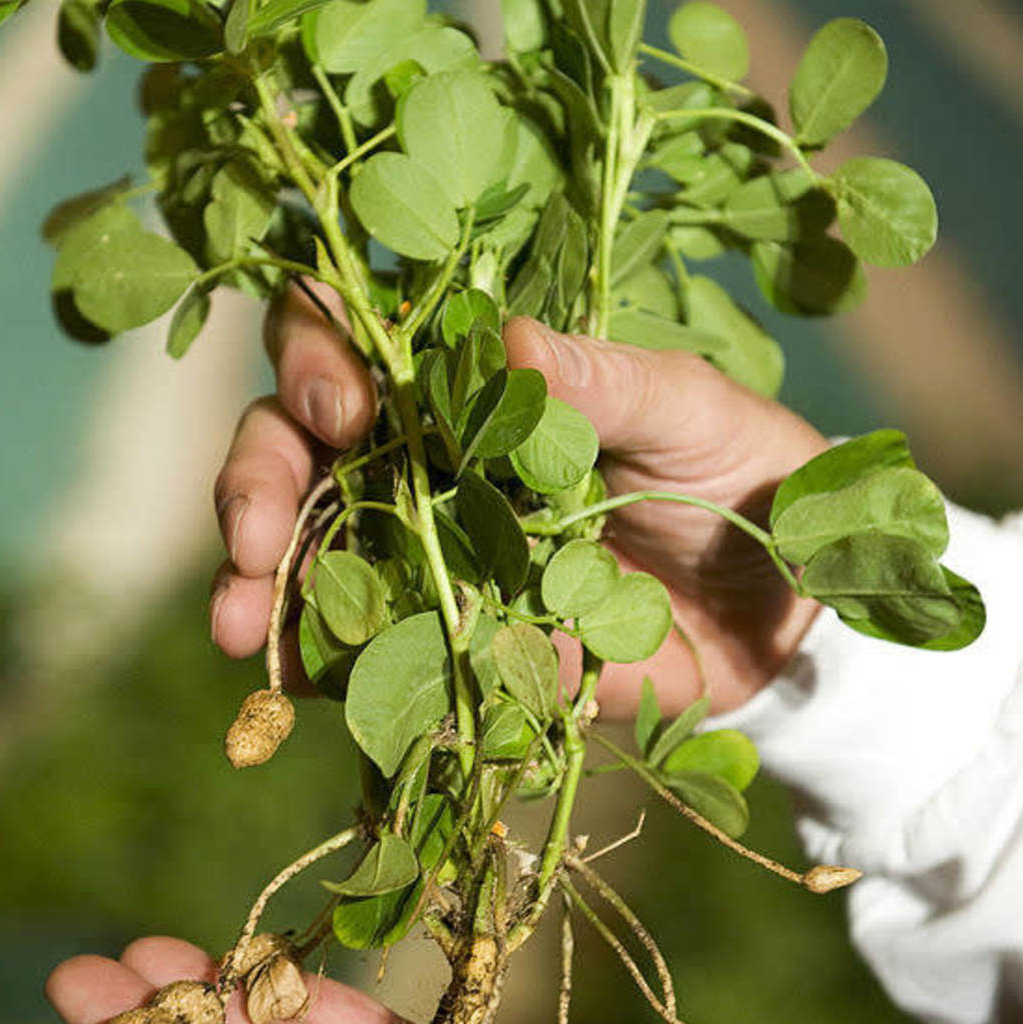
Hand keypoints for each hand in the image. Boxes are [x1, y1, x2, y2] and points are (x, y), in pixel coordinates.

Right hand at [210, 292, 824, 716]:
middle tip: (253, 540)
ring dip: (257, 586)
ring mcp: (425, 551)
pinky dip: (314, 664)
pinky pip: (358, 649)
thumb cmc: (741, 477)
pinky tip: (289, 683)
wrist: (784, 616)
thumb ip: (608, 382)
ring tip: (238, 629)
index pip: (358, 341)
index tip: (343, 411)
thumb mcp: (693, 414)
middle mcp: (427, 458)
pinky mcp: (447, 640)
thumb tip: (511, 340)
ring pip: (305, 550)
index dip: (319, 358)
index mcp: (475, 380)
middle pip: (295, 445)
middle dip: (257, 484)